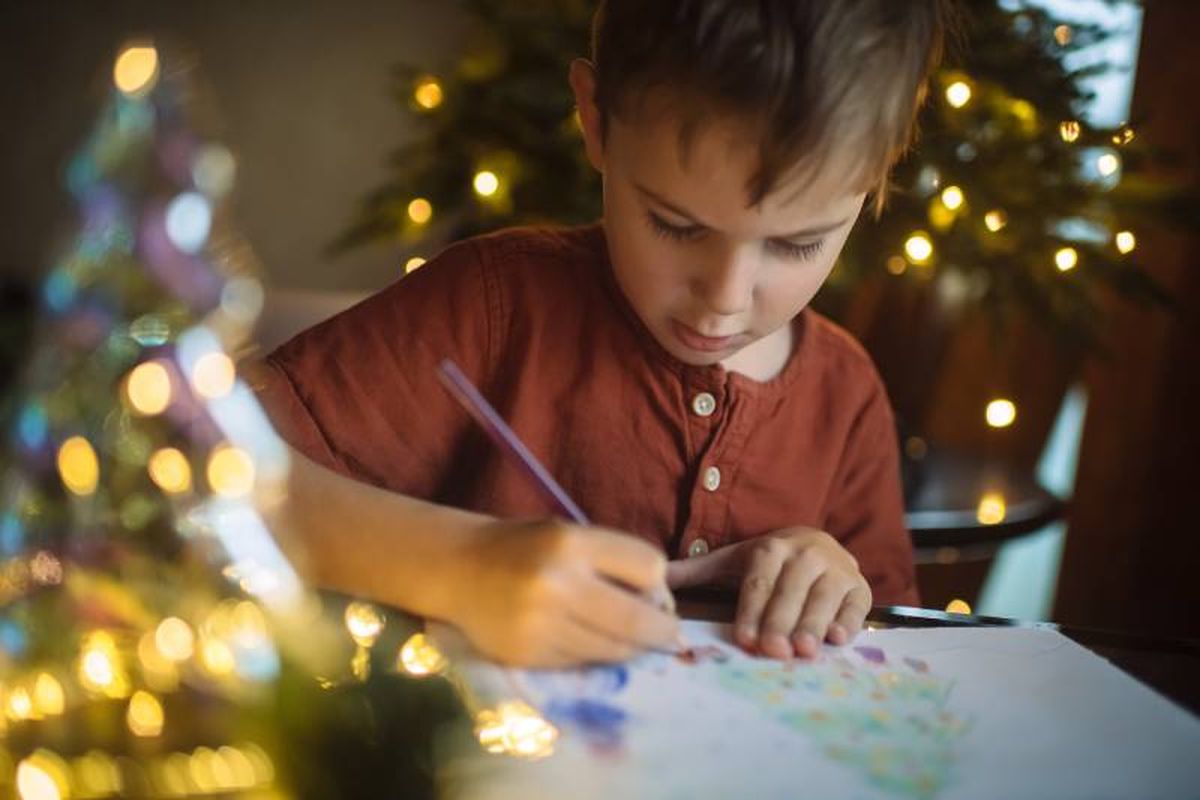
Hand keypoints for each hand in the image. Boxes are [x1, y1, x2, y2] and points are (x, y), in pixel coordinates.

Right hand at [452, 518, 679, 666]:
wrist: (458, 568)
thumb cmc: (524, 548)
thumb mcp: (569, 535)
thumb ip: (613, 561)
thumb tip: (663, 604)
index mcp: (572, 542)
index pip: (649, 567)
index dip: (659, 585)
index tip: (657, 594)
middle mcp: (558, 583)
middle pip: (638, 619)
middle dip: (662, 631)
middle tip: (668, 635)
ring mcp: (541, 624)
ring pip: (614, 649)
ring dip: (631, 648)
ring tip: (628, 638)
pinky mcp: (528, 655)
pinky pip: (582, 663)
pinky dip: (594, 655)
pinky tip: (585, 640)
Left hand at [667, 528, 870, 658]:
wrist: (816, 543)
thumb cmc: (767, 562)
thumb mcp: (732, 561)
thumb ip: (694, 571)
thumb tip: (650, 578)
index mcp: (772, 546)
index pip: (760, 581)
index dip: (752, 610)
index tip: (745, 639)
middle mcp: (807, 552)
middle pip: (792, 590)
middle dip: (782, 622)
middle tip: (774, 652)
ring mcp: (837, 567)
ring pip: (825, 596)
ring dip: (815, 623)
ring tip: (805, 651)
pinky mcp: (860, 586)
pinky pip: (856, 603)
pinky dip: (849, 620)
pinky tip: (838, 639)